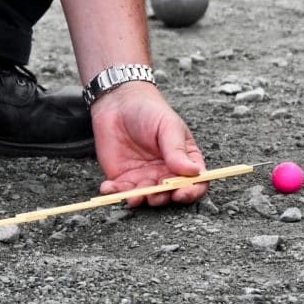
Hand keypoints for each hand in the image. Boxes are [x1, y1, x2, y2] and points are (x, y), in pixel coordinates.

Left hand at [91, 82, 206, 207]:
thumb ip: (177, 150)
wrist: (118, 103)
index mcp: (184, 161)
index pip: (195, 182)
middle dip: (162, 198)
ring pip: (145, 197)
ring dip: (140, 200)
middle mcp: (166, 174)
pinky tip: (109, 188)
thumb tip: (194, 172)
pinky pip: (121, 190)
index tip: (182, 193)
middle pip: (169, 194)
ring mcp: (144, 177)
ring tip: (133, 197)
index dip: (191, 191)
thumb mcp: (168, 126)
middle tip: (155, 196)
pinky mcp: (123, 178)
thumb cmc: (150, 111)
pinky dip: (115, 193)